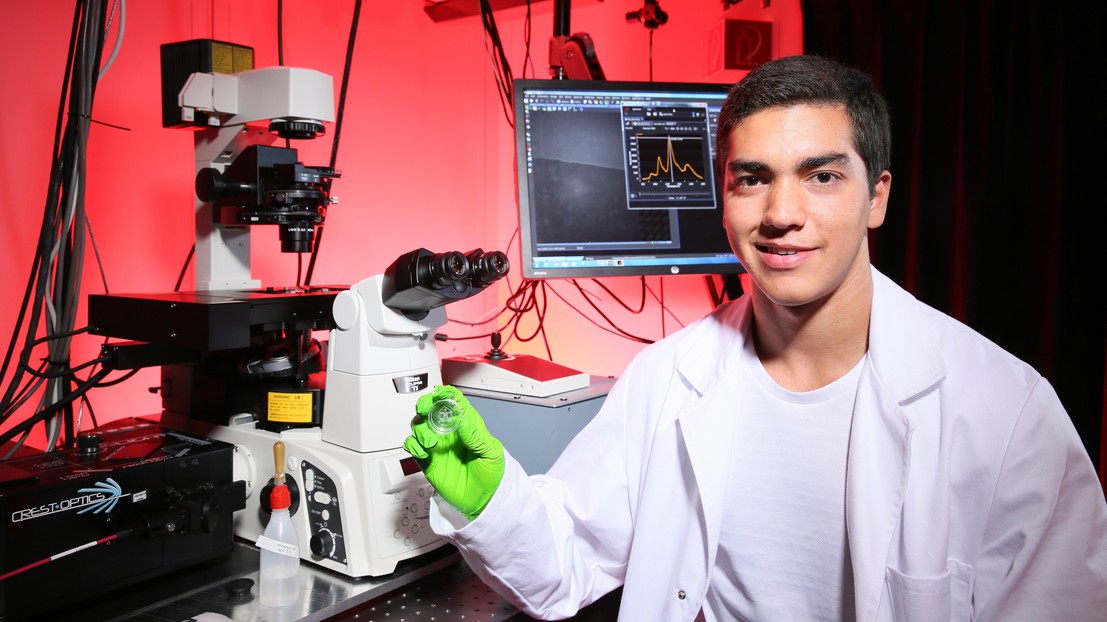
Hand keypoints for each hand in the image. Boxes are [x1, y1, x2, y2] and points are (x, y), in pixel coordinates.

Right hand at [403, 385, 504, 518]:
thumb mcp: (491, 453)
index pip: (454, 402)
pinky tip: (423, 451)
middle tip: (424, 408)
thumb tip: (463, 421)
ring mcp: (437, 446)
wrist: (482, 499)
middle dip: (424, 404)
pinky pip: (413, 446)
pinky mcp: (427, 460)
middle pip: (431, 409)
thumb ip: (476, 437)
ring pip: (419, 426)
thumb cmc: (491, 474)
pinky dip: (413, 445)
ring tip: (431, 442)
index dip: (446, 394)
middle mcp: (449, 432)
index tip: (440, 394)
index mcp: (467, 425)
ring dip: (420, 429)